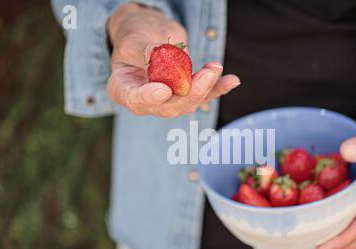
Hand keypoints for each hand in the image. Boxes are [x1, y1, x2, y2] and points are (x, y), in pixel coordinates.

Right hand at [107, 3, 239, 116]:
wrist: (147, 35)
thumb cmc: (134, 35)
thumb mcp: (133, 38)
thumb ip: (145, 50)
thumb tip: (162, 56)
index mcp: (123, 89)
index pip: (135, 99)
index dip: (150, 97)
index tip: (163, 90)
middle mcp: (145, 101)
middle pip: (168, 106)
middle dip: (190, 92)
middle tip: (207, 73)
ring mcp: (166, 101)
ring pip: (188, 102)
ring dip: (206, 87)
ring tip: (216, 68)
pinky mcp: (185, 95)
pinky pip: (203, 94)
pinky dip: (218, 88)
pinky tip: (232, 81)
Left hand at [317, 74, 355, 248]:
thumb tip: (346, 151)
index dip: (340, 240)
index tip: (319, 248)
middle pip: (355, 230)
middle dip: (333, 242)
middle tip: (305, 244)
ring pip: (349, 218)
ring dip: (331, 227)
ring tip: (306, 231)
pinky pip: (345, 200)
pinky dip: (330, 206)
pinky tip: (311, 203)